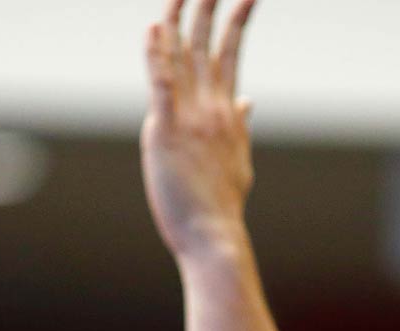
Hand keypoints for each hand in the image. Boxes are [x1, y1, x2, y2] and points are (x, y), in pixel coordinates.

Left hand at [141, 0, 257, 259]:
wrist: (215, 238)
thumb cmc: (223, 207)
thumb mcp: (238, 159)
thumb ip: (240, 125)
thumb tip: (248, 99)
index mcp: (226, 113)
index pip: (230, 53)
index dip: (236, 18)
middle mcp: (211, 107)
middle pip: (206, 43)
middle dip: (209, 4)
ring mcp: (189, 118)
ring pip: (183, 55)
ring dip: (179, 17)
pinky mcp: (165, 132)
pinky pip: (160, 86)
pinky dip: (156, 56)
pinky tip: (151, 29)